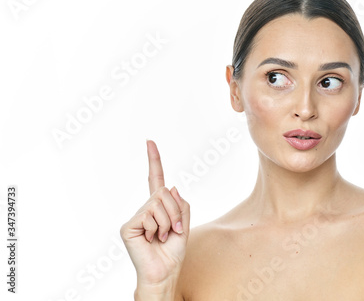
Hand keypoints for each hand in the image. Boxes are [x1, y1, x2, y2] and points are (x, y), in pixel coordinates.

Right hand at [120, 140, 189, 288]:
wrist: (164, 272)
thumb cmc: (173, 251)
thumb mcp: (184, 224)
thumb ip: (180, 204)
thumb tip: (170, 187)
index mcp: (158, 207)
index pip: (155, 179)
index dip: (154, 160)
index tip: (150, 141)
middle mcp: (145, 209)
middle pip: (164, 192)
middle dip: (175, 212)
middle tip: (173, 231)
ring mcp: (136, 217)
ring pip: (158, 203)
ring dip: (168, 223)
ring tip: (162, 238)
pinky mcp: (129, 226)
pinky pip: (149, 216)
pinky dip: (158, 229)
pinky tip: (152, 240)